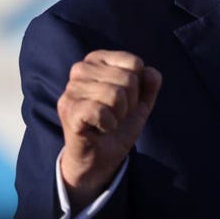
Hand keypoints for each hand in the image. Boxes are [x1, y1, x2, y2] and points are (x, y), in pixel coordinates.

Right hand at [57, 50, 161, 210]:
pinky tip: (100, 128)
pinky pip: (101, 111)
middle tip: (115, 115)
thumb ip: (150, 84)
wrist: (101, 158)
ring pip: (116, 95)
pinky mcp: (68, 110)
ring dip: (119, 115)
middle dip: (130, 103)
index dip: (138, 87)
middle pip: (128, 79)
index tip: (125, 101)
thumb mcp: (141, 102)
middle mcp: (81, 69)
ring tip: (107, 122)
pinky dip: (108, 124)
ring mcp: (71, 89)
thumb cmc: (118, 124)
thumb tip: (151, 72)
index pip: (135, 63)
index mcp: (98, 59)